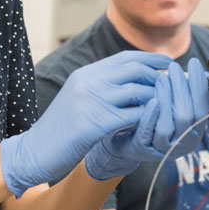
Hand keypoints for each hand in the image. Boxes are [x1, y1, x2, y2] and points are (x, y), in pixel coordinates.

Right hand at [0, 51, 170, 197]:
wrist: (35, 151)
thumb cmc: (59, 130)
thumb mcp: (78, 98)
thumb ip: (100, 87)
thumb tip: (131, 82)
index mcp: (85, 73)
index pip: (125, 58)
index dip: (150, 59)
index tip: (168, 63)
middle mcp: (88, 81)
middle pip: (134, 69)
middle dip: (159, 77)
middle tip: (173, 86)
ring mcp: (91, 100)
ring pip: (137, 91)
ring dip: (156, 98)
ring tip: (167, 106)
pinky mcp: (95, 123)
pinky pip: (133, 115)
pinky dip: (148, 118)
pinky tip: (155, 124)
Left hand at [83, 58, 208, 180]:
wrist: (127, 136)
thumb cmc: (155, 115)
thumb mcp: (173, 103)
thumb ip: (187, 91)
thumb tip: (203, 70)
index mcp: (194, 132)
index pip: (202, 108)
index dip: (199, 86)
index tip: (194, 63)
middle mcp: (182, 143)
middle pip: (187, 116)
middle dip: (181, 89)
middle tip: (174, 68)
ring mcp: (162, 148)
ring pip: (168, 125)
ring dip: (166, 99)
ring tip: (161, 79)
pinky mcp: (143, 148)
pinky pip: (148, 133)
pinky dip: (151, 115)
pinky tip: (152, 100)